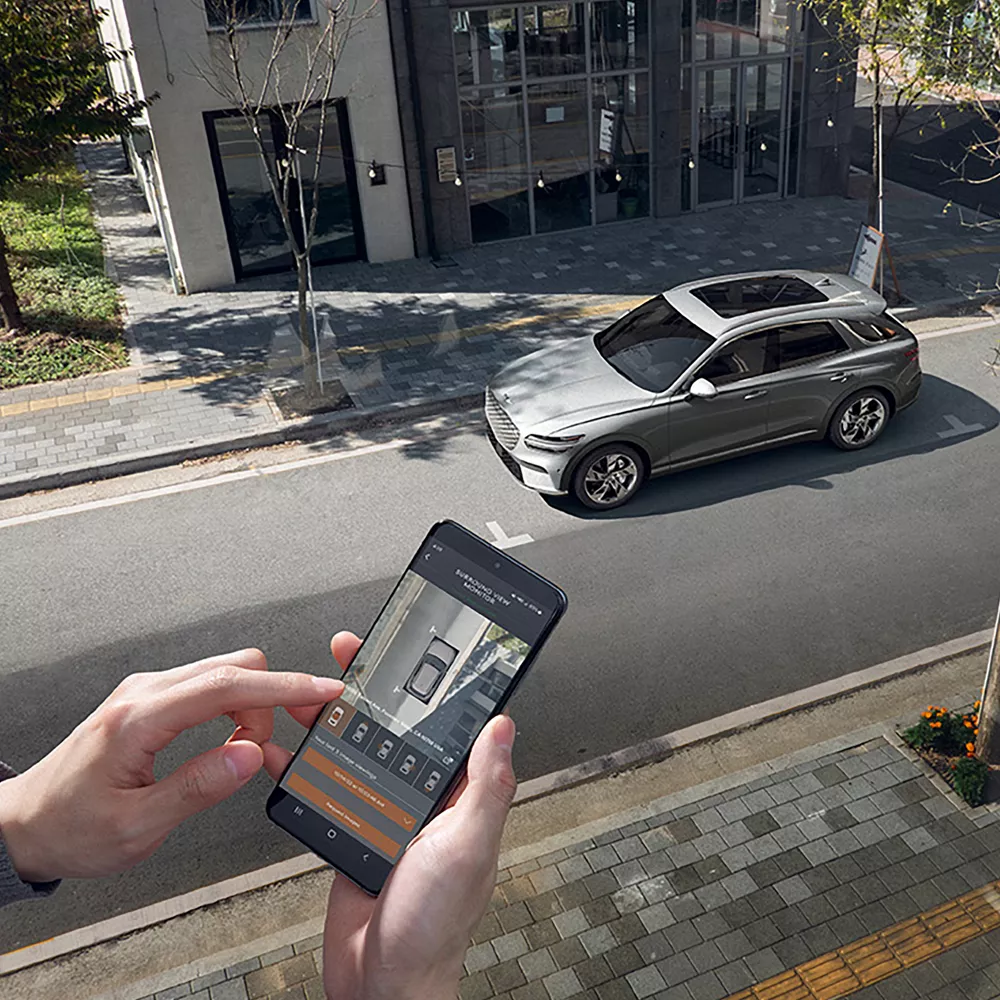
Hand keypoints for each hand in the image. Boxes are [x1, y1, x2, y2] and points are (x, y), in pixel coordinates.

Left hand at [0, 648, 342, 882]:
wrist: (25, 824)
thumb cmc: (70, 829)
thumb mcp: (136, 827)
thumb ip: (198, 787)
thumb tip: (249, 755)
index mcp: (139, 720)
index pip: (227, 686)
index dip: (282, 687)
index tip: (321, 689)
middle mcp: (144, 692)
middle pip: (234, 667)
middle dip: (269, 702)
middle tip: (273, 747)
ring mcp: (147, 691)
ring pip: (225, 673)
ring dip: (250, 708)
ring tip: (243, 755)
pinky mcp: (151, 698)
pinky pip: (209, 686)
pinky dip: (232, 709)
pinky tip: (227, 744)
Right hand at [266, 632, 517, 999]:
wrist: (382, 984)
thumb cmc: (435, 925)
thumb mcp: (468, 846)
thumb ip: (486, 786)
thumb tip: (502, 727)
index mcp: (457, 794)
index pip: (445, 725)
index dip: (428, 685)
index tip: (410, 652)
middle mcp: (423, 798)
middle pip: (394, 728)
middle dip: (369, 690)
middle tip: (348, 657)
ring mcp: (384, 812)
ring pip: (355, 751)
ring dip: (330, 721)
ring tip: (305, 692)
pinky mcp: (351, 830)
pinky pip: (325, 788)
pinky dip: (302, 767)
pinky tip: (282, 750)